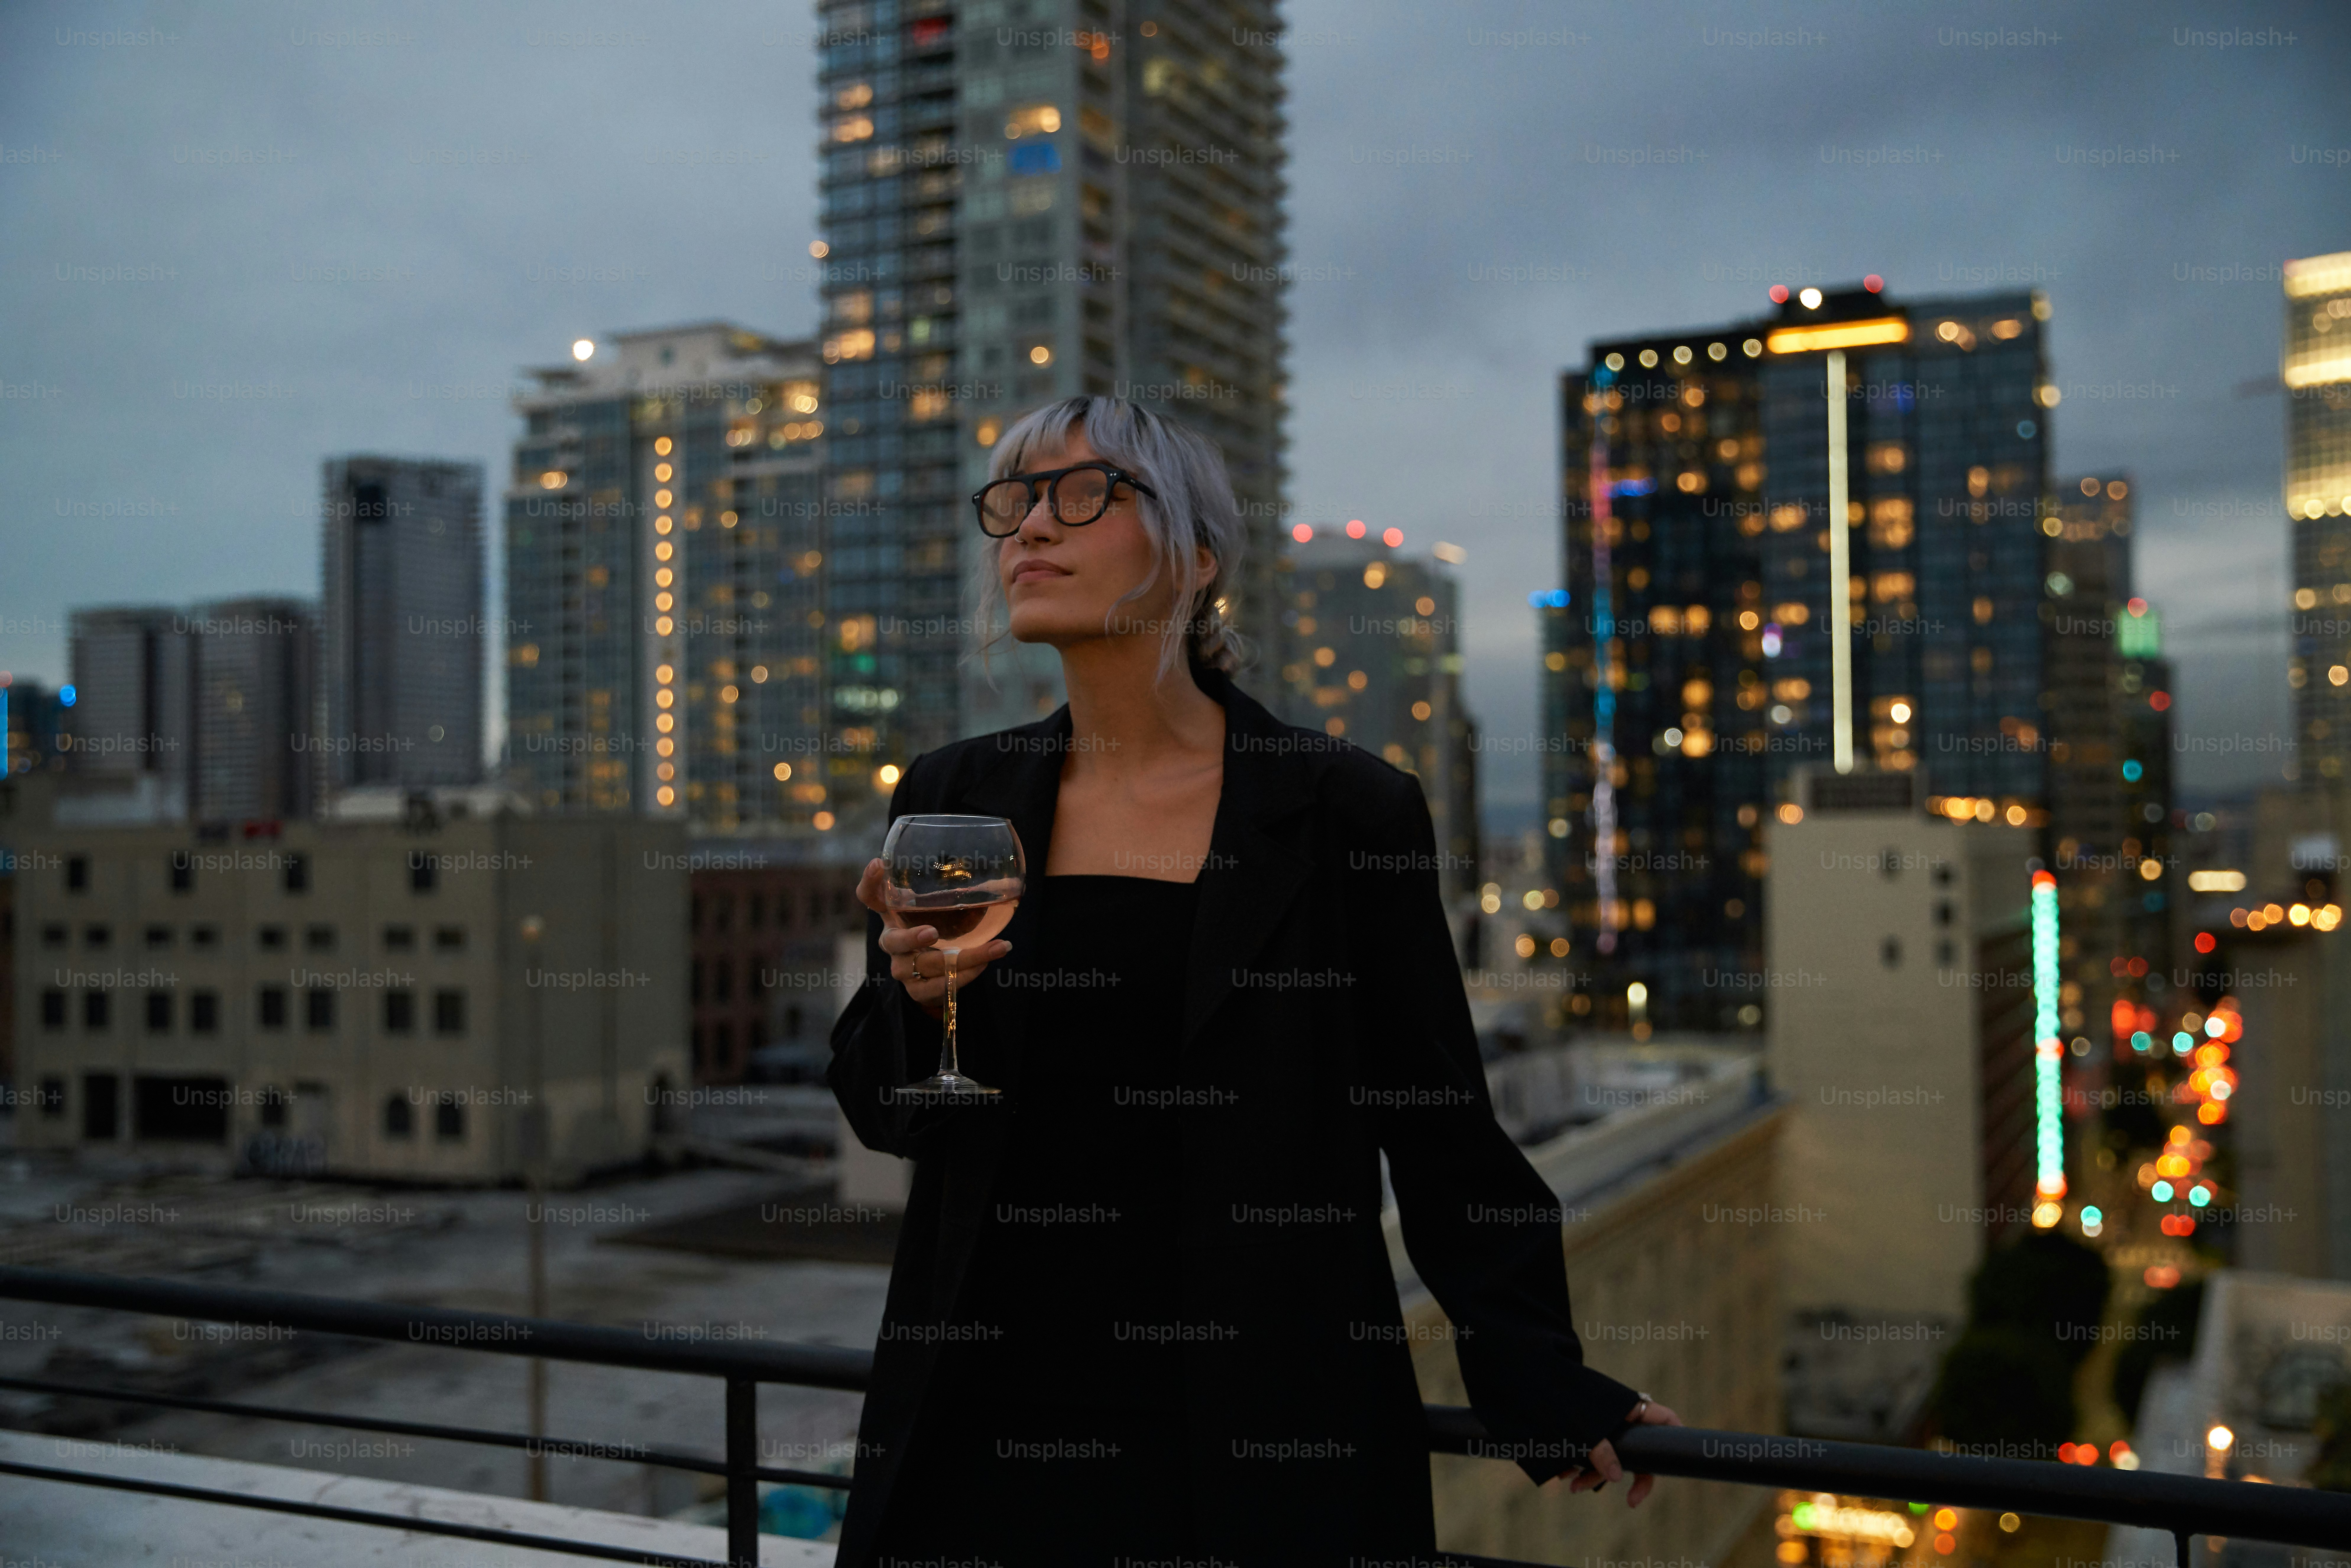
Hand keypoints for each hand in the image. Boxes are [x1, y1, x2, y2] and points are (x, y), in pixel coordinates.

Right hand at [857, 858, 1012, 1019]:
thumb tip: (997, 880)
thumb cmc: (934, 930)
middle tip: (931, 933)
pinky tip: (986, 963)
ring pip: (926, 966)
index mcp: (892, 915)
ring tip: (997, 948)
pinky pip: (940, 986)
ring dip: (964, 958)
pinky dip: (966, 975)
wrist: (931, 978)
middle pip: (893, 941)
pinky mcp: (917, 990)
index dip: (870, 882)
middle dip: (912, 938)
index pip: (870, 896)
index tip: (880, 865)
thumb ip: (953, 893)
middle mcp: (892, 941)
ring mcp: (902, 968)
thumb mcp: (936, 908)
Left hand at [1555, 1396, 1679, 1507]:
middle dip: (1629, 1475)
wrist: (1531, 1383)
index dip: (1676, 1438)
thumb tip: (1617, 1479)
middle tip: (1633, 1501)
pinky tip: (1562, 1474)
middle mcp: (1622, 1419)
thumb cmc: (1560, 1397)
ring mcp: (1605, 1427)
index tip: (1677, 1464)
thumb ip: (1602, 1451)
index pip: (1665, 1420)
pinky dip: (1580, 1466)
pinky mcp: (1587, 1433)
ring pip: (1611, 1457)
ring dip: (1594, 1475)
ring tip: (1573, 1485)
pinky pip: (1591, 1454)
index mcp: (1631, 1407)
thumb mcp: (1584, 1425)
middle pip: (1639, 1451)